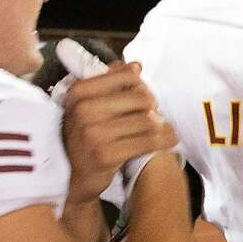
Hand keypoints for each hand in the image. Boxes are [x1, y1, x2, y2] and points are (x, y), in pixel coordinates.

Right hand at [61, 61, 176, 205]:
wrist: (74, 176)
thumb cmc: (85, 137)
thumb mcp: (89, 106)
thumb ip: (111, 82)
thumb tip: (136, 65)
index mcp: (79, 92)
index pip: (127, 76)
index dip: (141, 86)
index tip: (143, 100)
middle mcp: (83, 110)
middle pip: (141, 98)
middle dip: (153, 108)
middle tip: (154, 118)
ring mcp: (93, 133)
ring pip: (147, 121)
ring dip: (161, 126)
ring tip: (163, 130)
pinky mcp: (105, 155)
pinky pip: (147, 142)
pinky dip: (163, 140)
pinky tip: (169, 140)